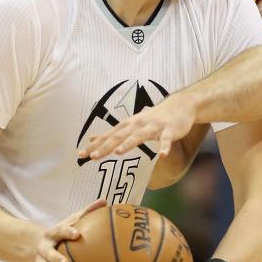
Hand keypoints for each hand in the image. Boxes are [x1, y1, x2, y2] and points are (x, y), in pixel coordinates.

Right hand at [33, 199, 106, 261]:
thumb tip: (105, 201)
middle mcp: (44, 249)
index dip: (67, 232)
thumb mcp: (70, 221)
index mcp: (53, 234)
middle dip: (56, 259)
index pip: (60, 230)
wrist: (35, 244)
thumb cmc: (60, 233)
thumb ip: (86, 212)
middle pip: (48, 254)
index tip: (77, 234)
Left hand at [79, 96, 195, 159]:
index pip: (108, 136)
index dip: (95, 145)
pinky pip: (166, 139)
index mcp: (128, 125)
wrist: (180, 105)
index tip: (81, 155)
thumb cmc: (154, 117)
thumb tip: (92, 138)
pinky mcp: (169, 130)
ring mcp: (154, 126)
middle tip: (93, 157)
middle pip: (120, 136)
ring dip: (129, 143)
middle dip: (106, 146)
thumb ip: (114, 133)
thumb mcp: (132, 124)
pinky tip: (162, 155)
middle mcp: (138, 124)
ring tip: (118, 152)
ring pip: (140, 136)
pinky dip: (164, 146)